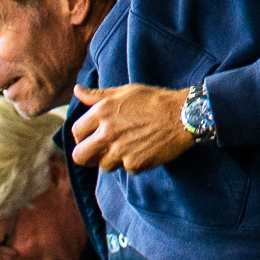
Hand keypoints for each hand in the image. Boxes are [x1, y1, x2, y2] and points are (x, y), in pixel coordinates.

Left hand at [69, 84, 195, 171]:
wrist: (182, 115)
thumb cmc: (154, 100)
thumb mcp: (125, 91)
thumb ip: (97, 95)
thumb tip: (77, 90)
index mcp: (102, 112)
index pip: (76, 131)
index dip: (81, 136)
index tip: (88, 138)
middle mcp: (107, 132)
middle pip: (80, 156)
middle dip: (86, 157)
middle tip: (95, 155)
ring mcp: (120, 150)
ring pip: (103, 165)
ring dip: (112, 160)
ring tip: (126, 148)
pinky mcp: (134, 164)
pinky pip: (126, 168)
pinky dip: (133, 162)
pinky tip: (143, 150)